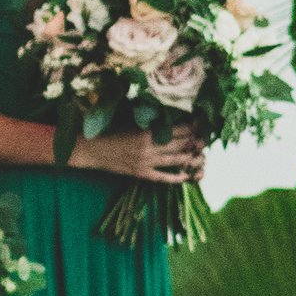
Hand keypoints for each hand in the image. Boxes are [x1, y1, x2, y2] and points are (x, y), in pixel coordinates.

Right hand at [76, 124, 206, 185]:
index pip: (176, 129)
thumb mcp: (131, 124)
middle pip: (179, 144)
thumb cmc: (111, 132)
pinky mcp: (141, 174)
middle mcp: (148, 148)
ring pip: (175, 160)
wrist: (92, 150)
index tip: (199, 124)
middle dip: (194, 141)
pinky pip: (163, 177)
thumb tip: (170, 118)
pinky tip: (186, 176)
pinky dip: (176, 178)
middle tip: (204, 139)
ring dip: (190, 158)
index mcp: (146, 132)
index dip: (191, 127)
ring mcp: (145, 163)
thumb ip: (150, 123)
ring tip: (201, 155)